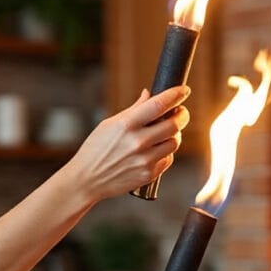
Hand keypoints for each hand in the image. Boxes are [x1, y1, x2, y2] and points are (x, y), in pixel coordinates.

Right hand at [64, 86, 190, 201]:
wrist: (87, 179)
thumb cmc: (95, 149)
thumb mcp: (109, 124)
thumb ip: (133, 110)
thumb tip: (149, 94)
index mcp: (126, 125)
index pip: (158, 105)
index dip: (175, 95)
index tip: (183, 90)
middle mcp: (137, 142)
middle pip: (174, 124)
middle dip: (181, 115)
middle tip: (180, 112)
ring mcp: (144, 160)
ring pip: (174, 142)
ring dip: (174, 135)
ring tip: (165, 133)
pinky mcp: (148, 174)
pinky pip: (168, 159)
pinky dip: (165, 152)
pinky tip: (154, 150)